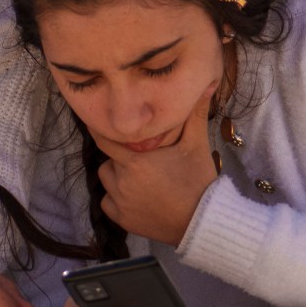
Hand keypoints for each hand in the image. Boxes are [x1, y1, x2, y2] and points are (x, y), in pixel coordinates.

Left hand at [95, 86, 218, 245]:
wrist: (203, 221)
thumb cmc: (198, 181)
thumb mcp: (196, 145)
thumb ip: (195, 115)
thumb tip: (207, 85)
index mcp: (135, 163)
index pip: (105, 141)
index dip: (101, 131)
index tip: (98, 124)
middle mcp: (122, 183)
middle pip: (108, 162)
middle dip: (120, 158)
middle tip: (142, 160)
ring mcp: (120, 204)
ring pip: (107, 182)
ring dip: (117, 178)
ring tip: (139, 178)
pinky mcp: (122, 220)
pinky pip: (108, 203)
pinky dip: (117, 199)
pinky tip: (136, 196)